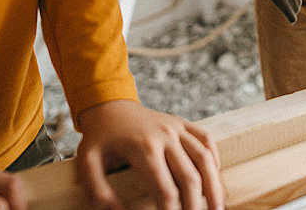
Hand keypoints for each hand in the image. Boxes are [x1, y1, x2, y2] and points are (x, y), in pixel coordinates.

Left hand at [75, 100, 223, 209]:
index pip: (165, 190)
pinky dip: (214, 159)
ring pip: (204, 158)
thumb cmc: (99, 138)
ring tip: (219, 207)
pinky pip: (206, 140)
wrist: (108, 106)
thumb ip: (99, 192)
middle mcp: (165, 136)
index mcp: (144, 149)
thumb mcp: (87, 164)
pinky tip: (215, 177)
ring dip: (214, 185)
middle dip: (195, 206)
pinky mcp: (182, 123)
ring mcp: (176, 127)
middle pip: (189, 177)